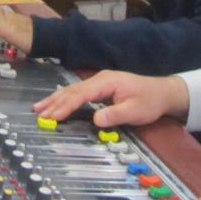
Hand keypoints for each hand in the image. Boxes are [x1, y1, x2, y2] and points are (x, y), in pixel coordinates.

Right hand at [32, 70, 188, 127]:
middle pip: (72, 90)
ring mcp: (99, 82)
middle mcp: (100, 79)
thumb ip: (115, 115)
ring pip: (72, 90)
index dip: (66, 106)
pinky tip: (55, 104)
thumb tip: (96, 120)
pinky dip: (64, 99)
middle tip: (37, 113)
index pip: (81, 94)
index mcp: (107, 82)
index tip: (53, 116)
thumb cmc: (150, 101)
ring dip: (55, 99)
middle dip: (54, 102)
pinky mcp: (100, 88)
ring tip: (39, 108)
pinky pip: (78, 93)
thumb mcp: (135, 111)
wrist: (163, 92)